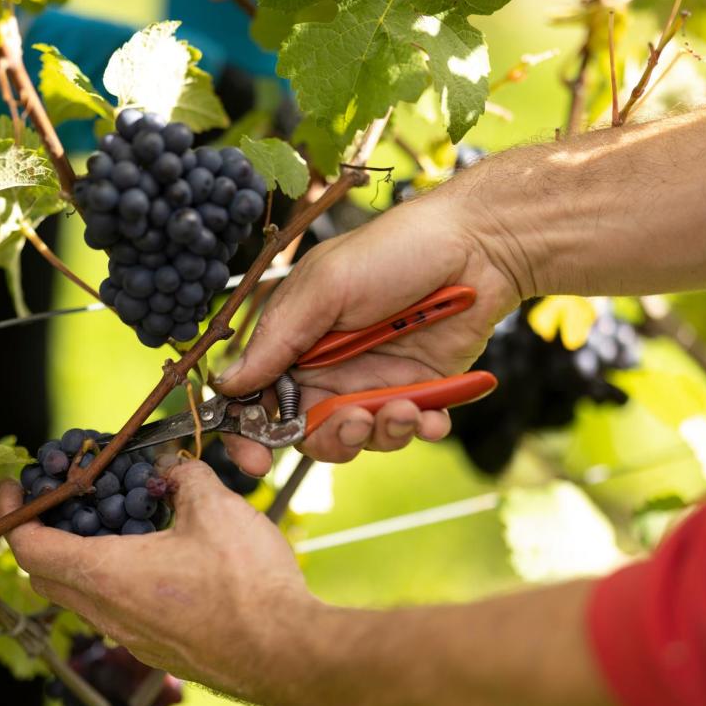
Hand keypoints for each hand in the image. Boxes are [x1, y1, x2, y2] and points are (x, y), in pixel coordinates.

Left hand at [0, 459, 323, 705]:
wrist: (287, 652)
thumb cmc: (246, 584)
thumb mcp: (215, 508)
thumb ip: (185, 478)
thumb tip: (175, 468)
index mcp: (106, 574)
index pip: (28, 547)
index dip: (14, 515)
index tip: (19, 490)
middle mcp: (108, 614)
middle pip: (47, 576)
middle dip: (45, 536)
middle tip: (66, 504)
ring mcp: (133, 640)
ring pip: (85, 598)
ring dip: (87, 561)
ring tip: (120, 526)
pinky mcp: (160, 653)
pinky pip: (120, 615)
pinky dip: (121, 584)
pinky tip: (162, 562)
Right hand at [215, 181, 527, 474]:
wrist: (479, 245)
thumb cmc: (394, 250)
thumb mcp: (325, 287)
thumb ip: (278, 339)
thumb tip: (225, 384)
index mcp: (296, 340)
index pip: (256, 397)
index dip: (248, 433)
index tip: (255, 460)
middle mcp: (329, 366)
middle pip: (307, 431)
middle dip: (330, 438)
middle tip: (356, 422)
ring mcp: (374, 380)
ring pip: (359, 437)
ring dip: (380, 434)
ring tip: (406, 408)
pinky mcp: (418, 389)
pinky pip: (409, 430)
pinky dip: (420, 429)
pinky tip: (433, 414)